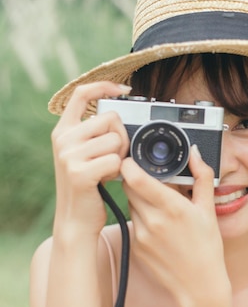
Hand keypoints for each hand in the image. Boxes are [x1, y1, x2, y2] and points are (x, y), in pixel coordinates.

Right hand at [51, 82, 129, 235]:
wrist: (76, 220)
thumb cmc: (88, 185)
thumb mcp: (84, 153)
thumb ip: (94, 132)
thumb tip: (119, 111)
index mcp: (64, 130)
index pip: (82, 94)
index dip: (104, 86)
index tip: (124, 90)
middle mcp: (63, 139)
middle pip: (111, 118)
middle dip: (122, 137)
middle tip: (114, 156)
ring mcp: (69, 155)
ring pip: (116, 139)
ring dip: (120, 156)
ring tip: (107, 170)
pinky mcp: (79, 172)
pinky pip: (116, 160)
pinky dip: (118, 171)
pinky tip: (106, 180)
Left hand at [121, 145, 230, 306]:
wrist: (198, 285)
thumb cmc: (207, 248)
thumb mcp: (208, 211)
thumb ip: (202, 177)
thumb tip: (196, 154)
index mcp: (172, 207)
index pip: (135, 178)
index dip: (128, 164)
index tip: (131, 158)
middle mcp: (152, 220)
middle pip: (129, 187)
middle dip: (136, 179)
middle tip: (150, 180)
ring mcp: (141, 234)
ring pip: (130, 204)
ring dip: (139, 199)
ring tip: (159, 207)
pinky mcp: (135, 246)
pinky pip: (132, 222)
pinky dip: (141, 219)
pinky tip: (158, 228)